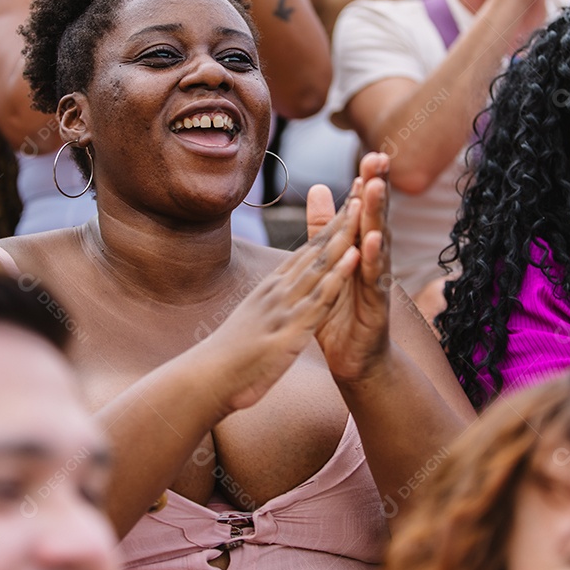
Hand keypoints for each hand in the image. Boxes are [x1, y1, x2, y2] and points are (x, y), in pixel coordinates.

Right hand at [201, 191, 362, 413]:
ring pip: (321, 264)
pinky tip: (355, 256)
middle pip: (316, 249)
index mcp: (270, 289)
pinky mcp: (290, 329)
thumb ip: (265, 306)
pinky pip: (320, 298)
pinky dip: (339, 275)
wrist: (204, 381)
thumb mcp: (251, 323)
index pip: (306, 252)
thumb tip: (271, 296)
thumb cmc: (225, 359)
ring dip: (345, 236)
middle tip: (364, 188)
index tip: (350, 205)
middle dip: (342, 220)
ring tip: (365, 208)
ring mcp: (283, 306)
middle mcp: (277, 290)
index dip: (330, 228)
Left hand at [313, 152, 393, 382]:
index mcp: (360, 249)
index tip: (371, 155)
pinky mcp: (376, 304)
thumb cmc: (342, 310)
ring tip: (375, 188)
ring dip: (376, 214)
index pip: (364, 211)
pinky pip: (375, 278)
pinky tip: (373, 239)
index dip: (367, 184)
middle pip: (375, 218)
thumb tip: (321, 188)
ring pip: (378, 242)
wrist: (354, 359)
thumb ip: (324, 228)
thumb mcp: (329, 262)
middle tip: (379, 158)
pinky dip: (373, 259)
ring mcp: (377, 281)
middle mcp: (373, 261)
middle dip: (378, 189)